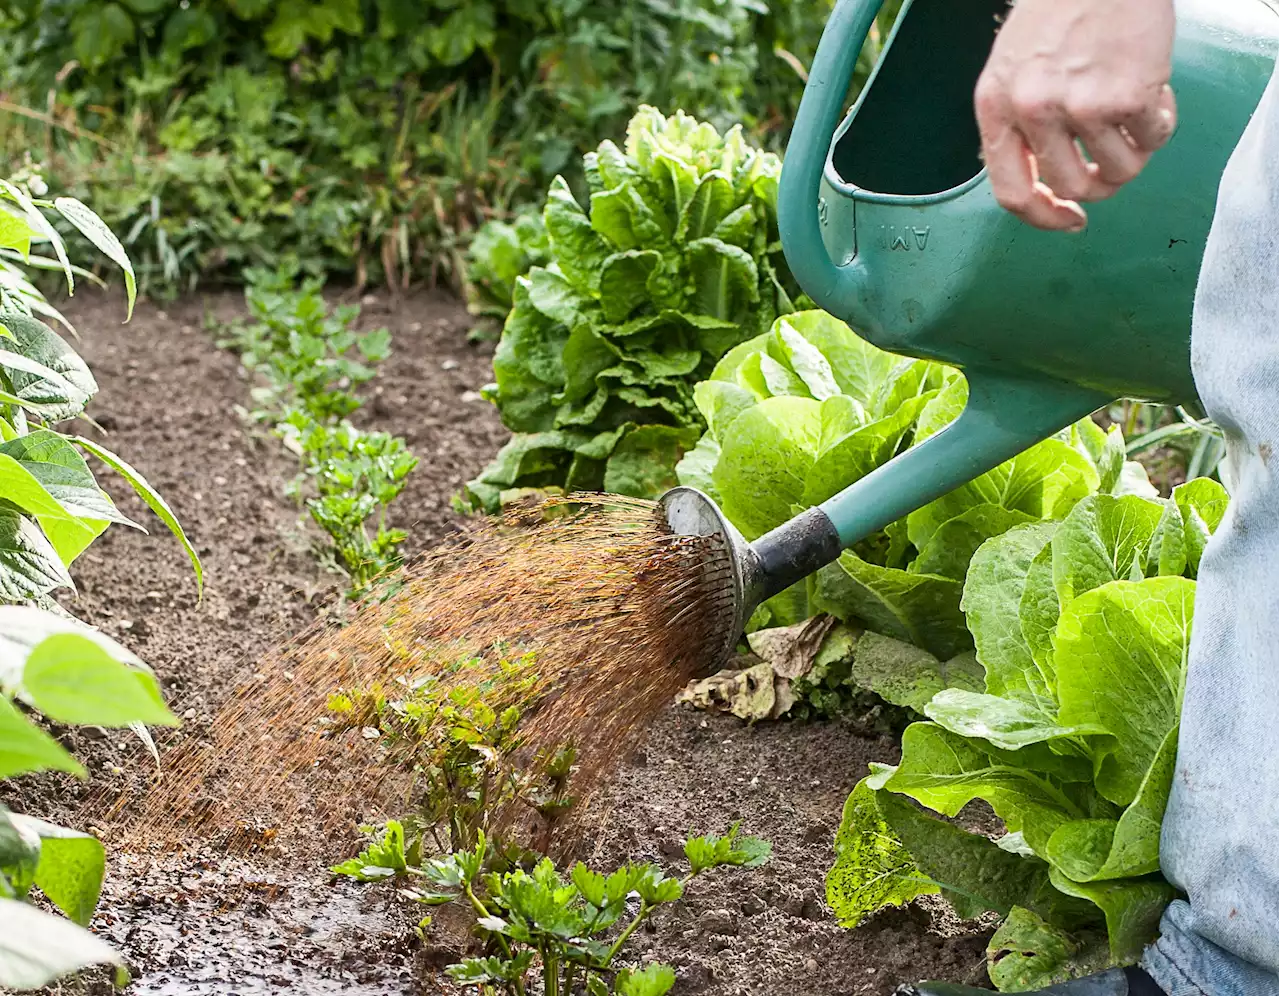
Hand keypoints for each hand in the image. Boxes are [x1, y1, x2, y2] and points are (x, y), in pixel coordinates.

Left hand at [974, 0, 1176, 230]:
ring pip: (1117, 171)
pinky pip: (1152, 141)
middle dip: (1098, 184)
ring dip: (1134, 154)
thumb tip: (1044, 182)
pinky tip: (1154, 95)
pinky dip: (1160, 125)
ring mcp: (1080, 105)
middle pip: (1071, 186)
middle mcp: (1032, 109)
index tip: (1070, 219)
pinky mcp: (1126, 95)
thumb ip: (1019, 123)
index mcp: (996, 106)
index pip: (1011, 192)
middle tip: (1113, 160)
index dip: (1043, 216)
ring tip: (1134, 117)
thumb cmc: (1061, 10)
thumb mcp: (1013, 68)